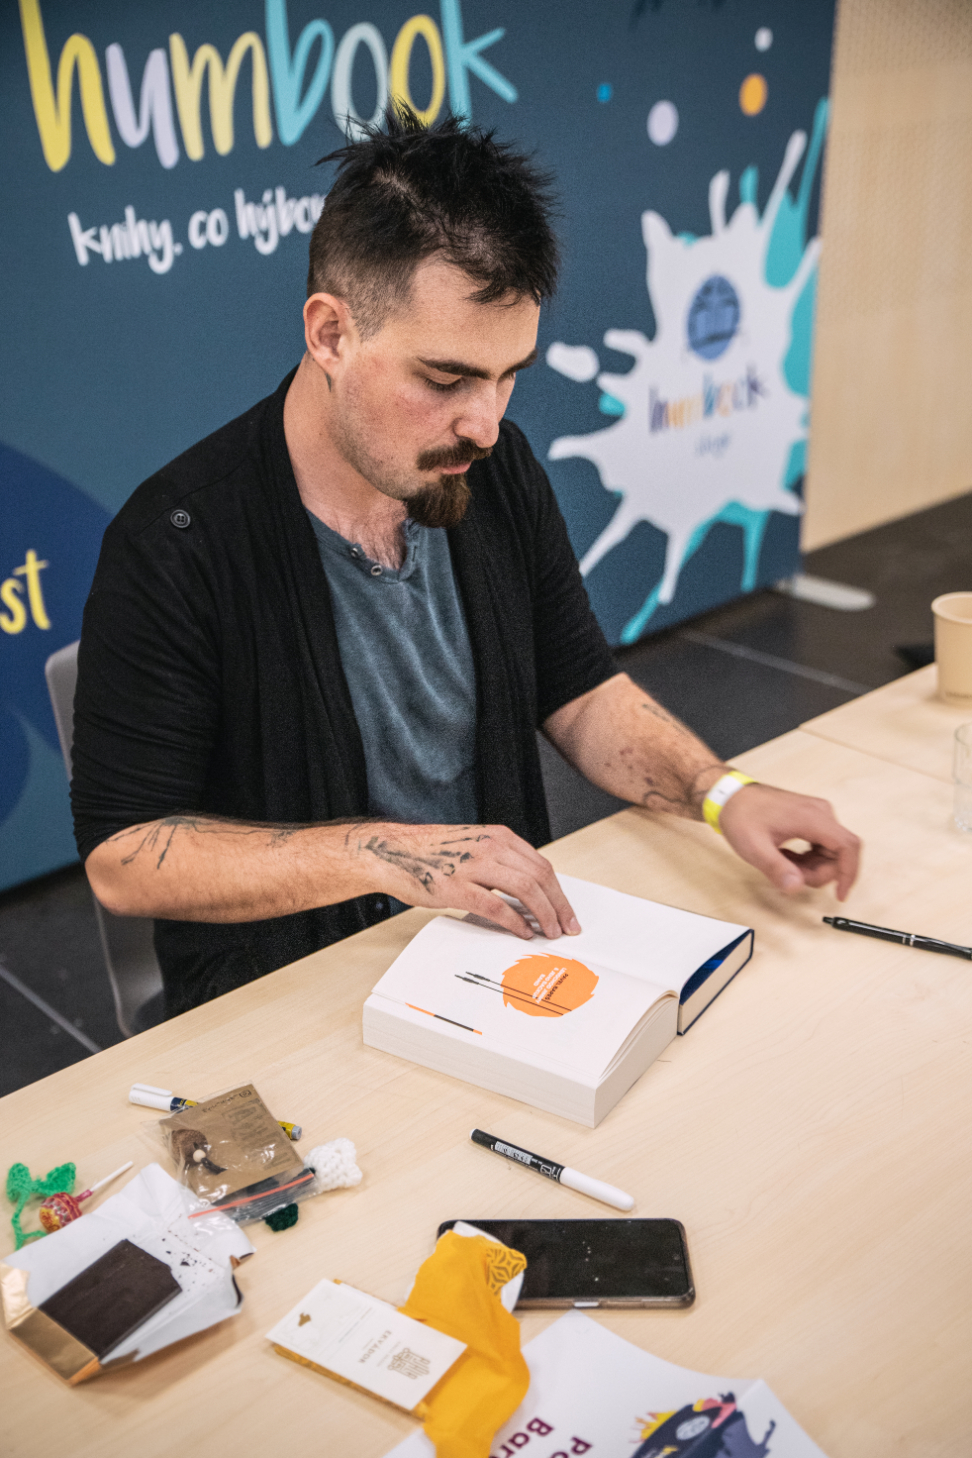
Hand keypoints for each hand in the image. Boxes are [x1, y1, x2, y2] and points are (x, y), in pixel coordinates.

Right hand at [355, 823, 580, 939]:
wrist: (393, 852)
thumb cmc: (431, 853)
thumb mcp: (474, 846)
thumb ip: (501, 862)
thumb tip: (529, 891)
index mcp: (498, 837)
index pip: (542, 865)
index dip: (559, 892)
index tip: (567, 910)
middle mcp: (490, 847)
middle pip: (540, 877)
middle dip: (559, 905)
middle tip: (567, 926)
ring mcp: (474, 866)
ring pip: (525, 889)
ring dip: (543, 914)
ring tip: (550, 931)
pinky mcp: (457, 886)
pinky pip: (497, 906)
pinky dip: (515, 922)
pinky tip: (522, 932)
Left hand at [718, 784, 860, 899]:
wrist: (730, 797)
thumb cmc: (741, 816)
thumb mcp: (754, 847)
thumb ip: (776, 868)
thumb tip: (796, 886)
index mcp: (812, 817)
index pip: (847, 846)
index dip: (848, 873)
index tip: (840, 895)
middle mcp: (820, 813)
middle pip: (838, 853)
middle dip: (819, 873)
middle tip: (791, 877)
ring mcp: (817, 814)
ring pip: (830, 852)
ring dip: (812, 867)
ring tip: (783, 864)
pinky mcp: (811, 818)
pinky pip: (820, 846)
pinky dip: (808, 859)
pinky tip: (786, 858)